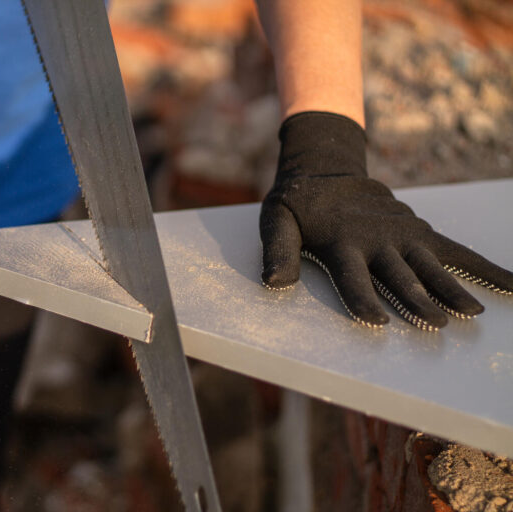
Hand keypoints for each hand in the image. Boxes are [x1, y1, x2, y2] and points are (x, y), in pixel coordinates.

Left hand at [260, 112, 512, 329]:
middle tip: (437, 325)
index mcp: (341, 243)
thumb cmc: (299, 205)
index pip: (352, 278)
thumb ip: (278, 252)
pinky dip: (485, 268)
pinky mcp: (420, 231)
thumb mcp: (277, 222)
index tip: (376, 321)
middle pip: (398, 276)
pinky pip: (456, 251)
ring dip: (451, 289)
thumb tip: (274, 282)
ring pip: (431, 266)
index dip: (362, 299)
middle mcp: (376, 240)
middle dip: (417, 301)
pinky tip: (511, 287)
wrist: (326, 170)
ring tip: (473, 314)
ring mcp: (402, 234)